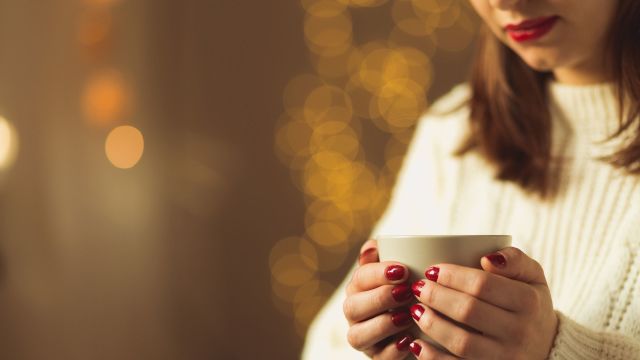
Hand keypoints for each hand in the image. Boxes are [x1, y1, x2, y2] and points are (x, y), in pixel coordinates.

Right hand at [344, 239, 416, 358]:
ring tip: (407, 317)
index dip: (377, 274)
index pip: (359, 278)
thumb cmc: (414, 292)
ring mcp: (365, 339)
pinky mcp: (377, 358)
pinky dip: (393, 350)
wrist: (430, 327)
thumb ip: (387, 256)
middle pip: (352, 307)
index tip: (403, 270)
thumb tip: (371, 247)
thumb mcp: (405, 273)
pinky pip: (378, 358)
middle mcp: (356, 314)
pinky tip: (410, 340)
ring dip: (383, 325)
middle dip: (379, 298)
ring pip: (358, 336)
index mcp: (359, 289)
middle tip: (406, 292)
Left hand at [407, 247, 557, 359]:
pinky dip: (433, 358)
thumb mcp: (533, 277)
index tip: (432, 269)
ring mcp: (506, 357)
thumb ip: (515, 259)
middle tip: (418, 287)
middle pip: (468, 311)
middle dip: (436, 297)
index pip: (483, 285)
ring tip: (415, 310)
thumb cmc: (530, 305)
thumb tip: (487, 257)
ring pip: (462, 343)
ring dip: (432, 325)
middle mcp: (520, 332)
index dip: (452, 276)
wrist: (547, 348)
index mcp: (528, 302)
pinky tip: (416, 344)